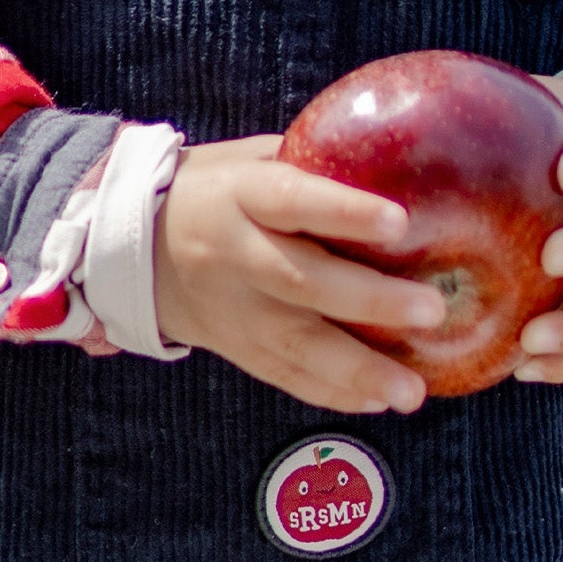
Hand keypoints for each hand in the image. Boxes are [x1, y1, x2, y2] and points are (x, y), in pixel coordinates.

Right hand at [154, 136, 443, 413]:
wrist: (131, 250)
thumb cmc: (211, 191)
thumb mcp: (248, 160)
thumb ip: (309, 163)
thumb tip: (394, 165)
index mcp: (239, 196)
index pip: (291, 200)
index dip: (343, 212)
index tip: (399, 223)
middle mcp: (234, 256)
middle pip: (301, 282)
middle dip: (369, 300)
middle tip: (431, 309)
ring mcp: (234, 311)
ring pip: (295, 346)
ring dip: (358, 371)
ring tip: (411, 391)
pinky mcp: (235, 348)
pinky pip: (284, 375)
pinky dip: (332, 392)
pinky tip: (377, 400)